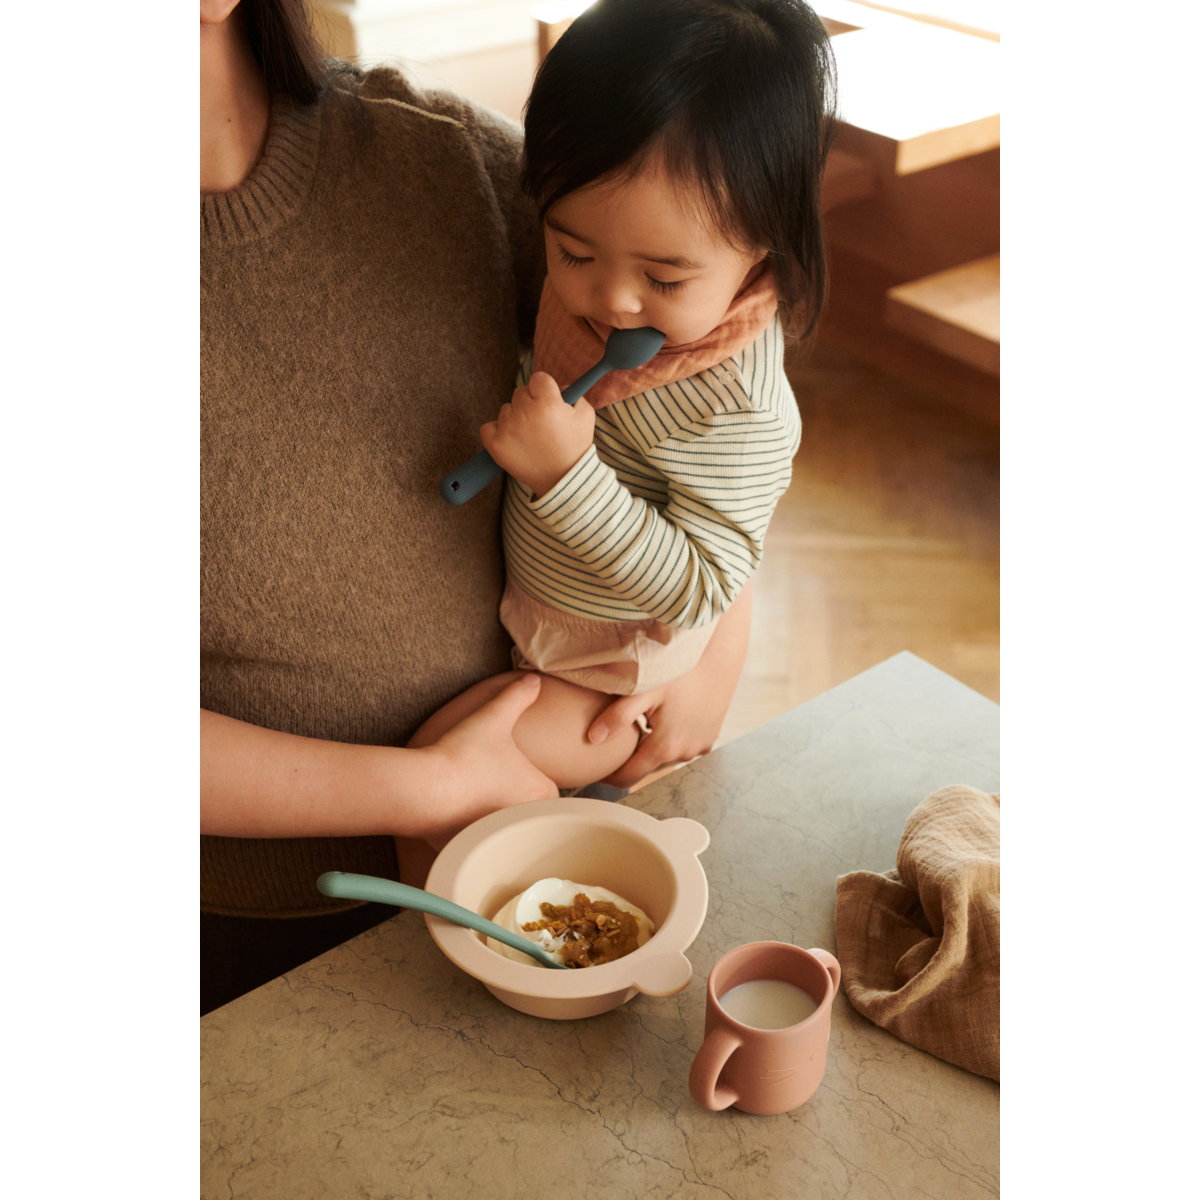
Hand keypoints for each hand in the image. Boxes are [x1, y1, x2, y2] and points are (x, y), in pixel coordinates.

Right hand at [418, 674, 559, 845]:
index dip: (530, 779)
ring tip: (471, 796)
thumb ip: (517, 695)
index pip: (548, 791)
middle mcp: (526, 820)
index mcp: (541, 793)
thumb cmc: (464, 753)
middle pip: (527, 811)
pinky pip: (477, 841)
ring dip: (492, 816)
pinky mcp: (473, 849)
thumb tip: (534, 680)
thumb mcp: (494, 716)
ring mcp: (500, 838)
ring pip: (504, 828)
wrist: (424, 790)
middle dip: (512, 800)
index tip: (511, 770)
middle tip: (490, 783)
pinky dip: (467, 829)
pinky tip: (454, 813)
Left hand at [480, 371, 594, 496]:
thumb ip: (574, 393)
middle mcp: (525, 412)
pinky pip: (487, 427)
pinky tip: (511, 440)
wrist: (563, 480)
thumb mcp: (586, 415)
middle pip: (520, 392)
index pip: (538, 378)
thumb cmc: (575, 448)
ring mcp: (508, 428)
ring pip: (505, 409)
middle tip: (541, 423)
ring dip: (515, 418)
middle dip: (530, 403)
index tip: (548, 400)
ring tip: (530, 437)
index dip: (544, 389)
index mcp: (547, 403)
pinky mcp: (495, 444)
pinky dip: (496, 432)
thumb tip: (557, 386)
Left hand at [584, 579, 753, 788]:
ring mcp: (699, 747)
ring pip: (666, 758)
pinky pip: (683, 747)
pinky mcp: (709, 738)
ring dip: (652, 749)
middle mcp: (684, 754)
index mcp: (665, 747)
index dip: (610, 776)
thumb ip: (618, 716)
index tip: (596, 768)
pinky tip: (662, 721)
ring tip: (636, 730)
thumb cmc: (679, 670)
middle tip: (613, 744)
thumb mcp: (643, 689)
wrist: (717, 657)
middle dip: (630, 760)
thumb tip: (593, 739)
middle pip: (647, 768)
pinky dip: (671, 740)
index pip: (629, 777)